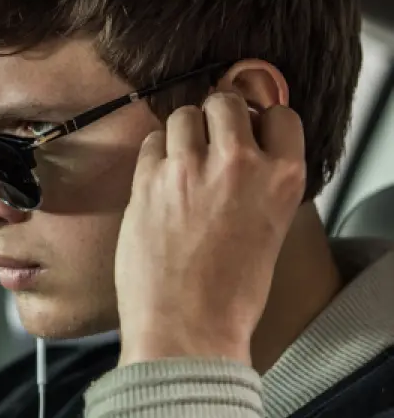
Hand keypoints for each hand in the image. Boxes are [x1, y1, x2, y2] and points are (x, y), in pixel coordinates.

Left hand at [115, 93, 305, 365]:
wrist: (187, 327)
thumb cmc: (229, 292)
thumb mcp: (269, 229)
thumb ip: (261, 184)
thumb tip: (245, 152)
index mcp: (281, 178)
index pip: (279, 115)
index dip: (260, 121)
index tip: (249, 131)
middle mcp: (239, 163)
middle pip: (226, 103)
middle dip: (217, 116)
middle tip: (209, 140)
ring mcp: (189, 168)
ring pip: (184, 114)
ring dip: (183, 131)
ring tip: (181, 161)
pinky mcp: (148, 179)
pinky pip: (152, 141)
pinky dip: (155, 152)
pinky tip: (159, 178)